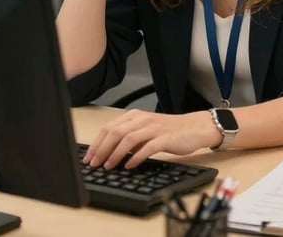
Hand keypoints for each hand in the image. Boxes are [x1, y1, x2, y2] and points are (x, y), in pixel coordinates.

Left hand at [83, 109, 220, 168]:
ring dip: (115, 154)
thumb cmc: (168, 131)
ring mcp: (154, 127)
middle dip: (102, 149)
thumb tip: (108, 152)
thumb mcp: (145, 130)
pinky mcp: (164, 138)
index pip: (109, 127)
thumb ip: (129, 137)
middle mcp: (142, 119)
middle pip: (116, 132)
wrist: (193, 128)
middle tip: (94, 164)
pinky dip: (135, 157)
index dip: (96, 143)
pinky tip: (129, 165)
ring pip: (128, 139)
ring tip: (108, 166)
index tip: (88, 157)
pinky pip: (147, 147)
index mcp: (135, 116)